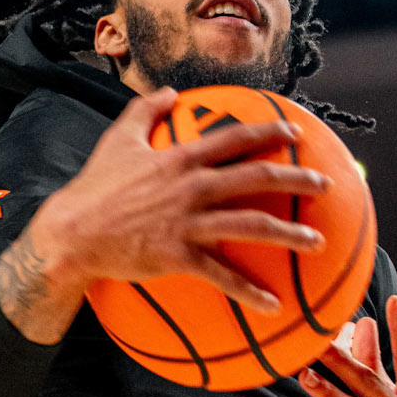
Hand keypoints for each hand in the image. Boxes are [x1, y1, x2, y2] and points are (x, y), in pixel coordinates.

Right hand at [0, 86, 330, 344]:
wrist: (71, 233)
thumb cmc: (94, 186)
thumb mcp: (118, 138)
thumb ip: (146, 109)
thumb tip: (170, 91)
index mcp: (181, 157)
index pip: (235, 138)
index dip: (270, 132)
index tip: (296, 134)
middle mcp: (192, 186)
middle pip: (256, 177)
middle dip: (296, 179)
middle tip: (325, 183)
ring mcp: (187, 222)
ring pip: (250, 224)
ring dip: (289, 234)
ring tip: (318, 242)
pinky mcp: (178, 256)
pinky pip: (223, 276)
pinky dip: (250, 292)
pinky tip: (273, 306)